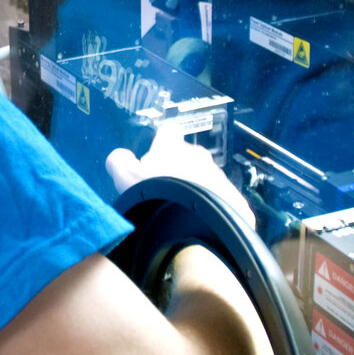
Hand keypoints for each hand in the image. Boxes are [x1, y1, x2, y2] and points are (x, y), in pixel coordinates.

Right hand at [106, 121, 257, 234]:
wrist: (195, 222)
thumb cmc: (157, 194)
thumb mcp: (125, 177)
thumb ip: (119, 161)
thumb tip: (119, 157)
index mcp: (173, 147)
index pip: (168, 132)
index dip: (162, 141)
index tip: (157, 152)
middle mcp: (199, 157)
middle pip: (189, 157)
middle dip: (180, 170)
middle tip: (166, 191)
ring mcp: (219, 177)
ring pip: (206, 179)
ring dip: (197, 190)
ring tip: (183, 211)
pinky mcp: (234, 200)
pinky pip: (221, 201)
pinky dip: (211, 208)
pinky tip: (200, 222)